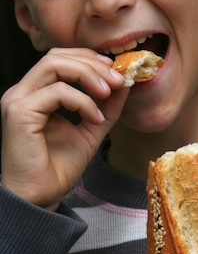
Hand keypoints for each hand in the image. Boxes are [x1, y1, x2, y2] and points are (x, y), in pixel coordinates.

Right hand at [1, 48, 127, 209]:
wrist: (40, 196)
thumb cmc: (58, 168)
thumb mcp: (91, 130)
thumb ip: (106, 107)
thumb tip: (124, 84)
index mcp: (36, 93)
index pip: (61, 59)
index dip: (90, 59)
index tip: (116, 71)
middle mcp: (23, 92)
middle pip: (57, 56)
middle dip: (92, 64)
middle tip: (118, 79)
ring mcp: (18, 100)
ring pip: (54, 65)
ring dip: (88, 75)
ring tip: (109, 92)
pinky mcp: (20, 113)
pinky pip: (56, 92)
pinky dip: (82, 101)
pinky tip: (94, 118)